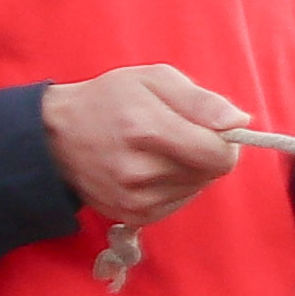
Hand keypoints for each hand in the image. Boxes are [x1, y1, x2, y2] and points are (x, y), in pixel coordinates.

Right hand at [42, 64, 249, 228]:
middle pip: (211, 173)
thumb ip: (201, 100)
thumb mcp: (154, 79)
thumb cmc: (109, 100)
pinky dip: (174, 185)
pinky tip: (150, 168)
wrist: (56, 137)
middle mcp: (139, 171)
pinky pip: (178, 202)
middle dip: (205, 151)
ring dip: (189, 169)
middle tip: (177, 133)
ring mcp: (133, 199)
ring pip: (196, 188)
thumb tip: (239, 121)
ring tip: (157, 149)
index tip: (213, 128)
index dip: (226, 141)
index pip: (219, 155)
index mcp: (147, 130)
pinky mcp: (132, 216)